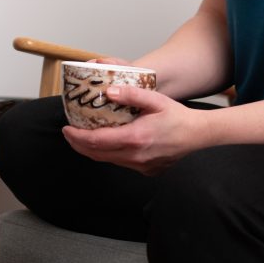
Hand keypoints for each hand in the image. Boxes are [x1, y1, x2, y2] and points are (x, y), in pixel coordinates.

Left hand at [62, 83, 210, 175]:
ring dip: (92, 150)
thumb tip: (107, 92)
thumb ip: (130, 94)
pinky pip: (120, 163)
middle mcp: (136, 156)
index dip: (78, 136)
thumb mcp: (154, 99)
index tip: (66, 128)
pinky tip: (104, 143)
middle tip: (68, 132)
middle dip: (79, 144)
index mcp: (135, 138)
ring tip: (81, 136)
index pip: (97, 141)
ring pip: (108, 160)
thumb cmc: (176, 115)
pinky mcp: (146, 170)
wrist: (197, 134)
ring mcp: (141, 166)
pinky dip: (107, 154)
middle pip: (98, 154)